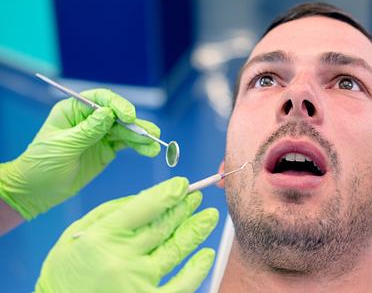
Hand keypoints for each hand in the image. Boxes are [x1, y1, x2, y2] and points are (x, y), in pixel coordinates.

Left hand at [0, 88, 160, 219]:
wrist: (37, 192)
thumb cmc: (41, 166)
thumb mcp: (63, 147)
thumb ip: (87, 131)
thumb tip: (108, 113)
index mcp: (73, 111)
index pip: (99, 99)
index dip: (116, 104)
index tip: (128, 116)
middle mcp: (89, 119)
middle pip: (118, 115)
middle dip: (135, 124)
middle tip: (150, 134)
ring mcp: (99, 135)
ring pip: (126, 130)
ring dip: (142, 136)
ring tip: (156, 144)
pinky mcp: (107, 150)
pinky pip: (127, 144)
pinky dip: (140, 147)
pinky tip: (151, 150)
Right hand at [34, 176, 218, 292]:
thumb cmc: (65, 270)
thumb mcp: (77, 232)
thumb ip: (111, 212)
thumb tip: (148, 197)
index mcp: (103, 236)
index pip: (145, 207)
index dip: (169, 193)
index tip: (183, 185)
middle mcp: (122, 257)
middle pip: (164, 226)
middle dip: (184, 208)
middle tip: (197, 197)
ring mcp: (137, 281)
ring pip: (176, 250)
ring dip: (196, 230)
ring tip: (209, 216)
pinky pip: (181, 285)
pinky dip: (197, 270)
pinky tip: (207, 255)